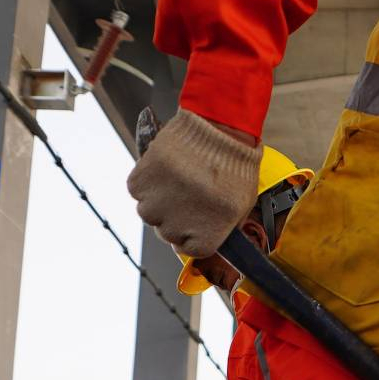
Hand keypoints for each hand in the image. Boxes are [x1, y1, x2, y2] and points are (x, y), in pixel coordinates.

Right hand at [127, 111, 260, 254]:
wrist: (218, 130)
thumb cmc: (235, 167)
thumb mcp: (240, 207)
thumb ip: (221, 229)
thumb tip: (204, 239)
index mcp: (203, 239)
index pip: (188, 249)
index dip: (191, 233)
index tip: (195, 219)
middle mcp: (175, 228)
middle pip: (166, 232)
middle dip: (176, 215)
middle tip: (189, 193)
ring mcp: (155, 206)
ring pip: (149, 212)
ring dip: (159, 199)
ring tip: (178, 178)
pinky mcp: (140, 183)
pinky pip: (138, 190)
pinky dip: (147, 180)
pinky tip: (166, 169)